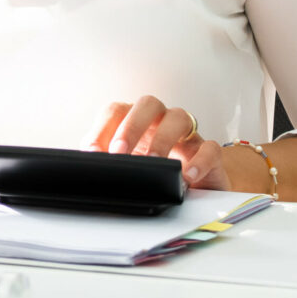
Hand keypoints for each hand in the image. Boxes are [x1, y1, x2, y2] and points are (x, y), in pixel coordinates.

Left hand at [85, 95, 230, 190]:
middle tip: (120, 152)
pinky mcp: (208, 154)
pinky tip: (187, 175)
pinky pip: (209, 148)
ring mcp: (186, 136)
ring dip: (163, 139)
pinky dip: (199, 160)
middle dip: (131, 126)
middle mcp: (161, 122)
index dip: (103, 128)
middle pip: (148, 104)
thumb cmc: (153, 174)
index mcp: (136, 121)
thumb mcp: (126, 168)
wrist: (193, 194)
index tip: (94, 152)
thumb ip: (106, 161)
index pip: (117, 111)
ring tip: (154, 162)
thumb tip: (87, 165)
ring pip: (179, 117)